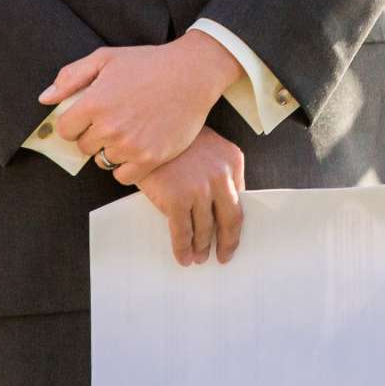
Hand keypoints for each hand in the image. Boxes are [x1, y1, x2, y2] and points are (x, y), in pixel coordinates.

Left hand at [40, 33, 238, 185]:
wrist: (191, 74)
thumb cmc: (147, 63)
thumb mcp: (105, 58)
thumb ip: (71, 77)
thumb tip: (44, 98)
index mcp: (93, 103)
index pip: (65, 130)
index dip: (74, 123)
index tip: (88, 116)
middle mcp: (108, 127)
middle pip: (83, 146)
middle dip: (93, 135)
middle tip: (114, 120)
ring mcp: (129, 145)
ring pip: (102, 161)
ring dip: (110, 150)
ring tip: (128, 131)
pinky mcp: (149, 159)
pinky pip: (123, 176)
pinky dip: (126, 166)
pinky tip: (136, 148)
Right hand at [138, 130, 245, 266]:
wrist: (144, 128)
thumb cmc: (174, 140)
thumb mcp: (206, 147)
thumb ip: (218, 171)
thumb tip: (220, 208)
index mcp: (232, 160)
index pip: (240, 200)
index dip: (235, 223)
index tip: (232, 237)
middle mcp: (220, 175)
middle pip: (230, 219)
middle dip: (227, 242)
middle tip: (223, 256)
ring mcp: (199, 188)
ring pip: (205, 229)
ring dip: (202, 247)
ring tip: (199, 257)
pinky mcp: (176, 198)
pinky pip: (183, 233)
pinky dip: (183, 249)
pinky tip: (183, 257)